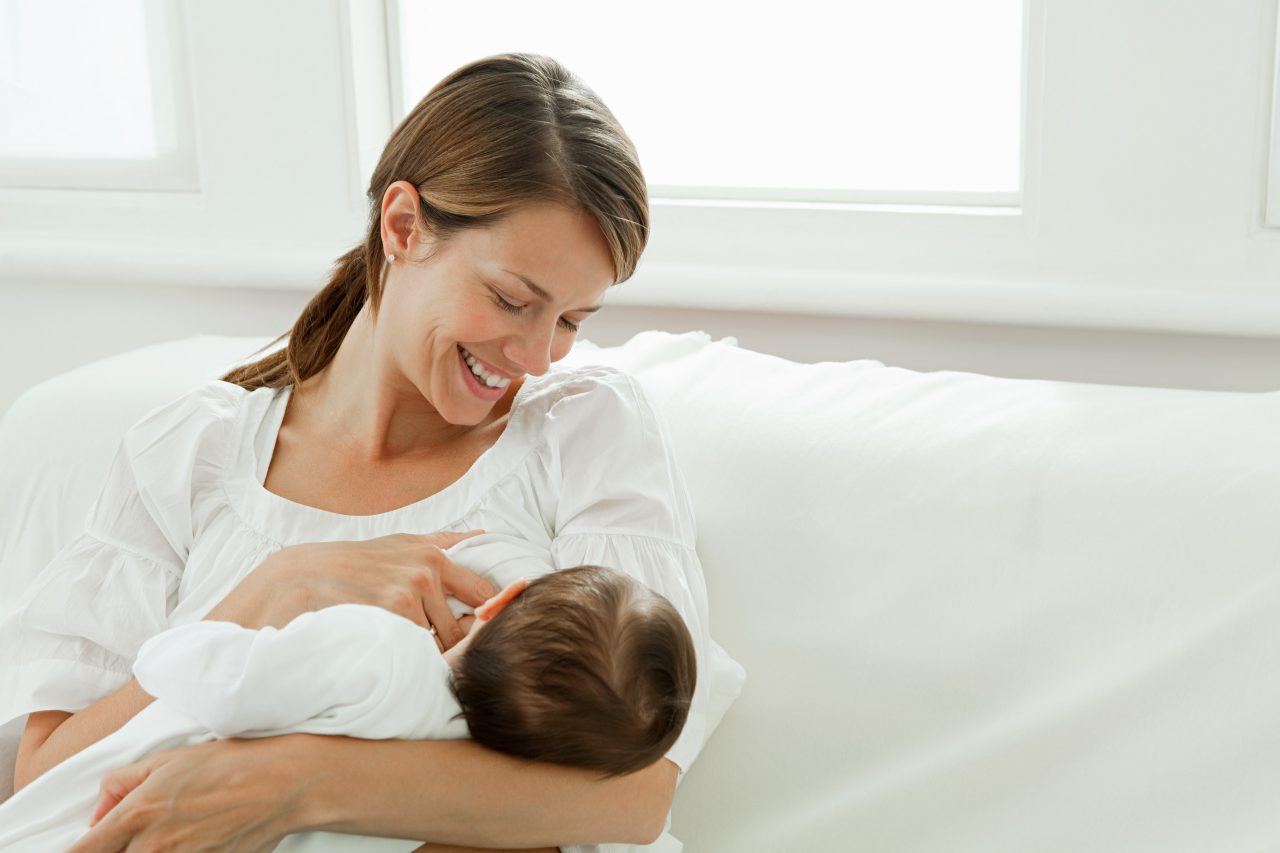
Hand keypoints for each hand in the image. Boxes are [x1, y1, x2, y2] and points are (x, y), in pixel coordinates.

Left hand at [68, 736, 305, 852]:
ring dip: (151, 852)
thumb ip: (122, 783)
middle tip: (141, 834)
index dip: (78, 852)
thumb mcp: (169, 759)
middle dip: (117, 850)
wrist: (283, 785)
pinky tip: (194, 840)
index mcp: (136, 814)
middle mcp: (152, 847)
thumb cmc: (230, 765)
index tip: (85, 846)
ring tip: (176, 832)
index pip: (82, 852)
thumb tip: (99, 812)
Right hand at [206, 530, 494, 649]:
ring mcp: (409, 591)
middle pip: (464, 628)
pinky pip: (417, 652)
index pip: (486, 595)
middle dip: (452, 645)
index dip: (485, 619)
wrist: (292, 581)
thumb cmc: (349, 566)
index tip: (476, 634)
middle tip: (426, 652)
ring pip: (440, 644)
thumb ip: (442, 543)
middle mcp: (427, 569)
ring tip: (398, 652)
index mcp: (434, 555)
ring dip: (428, 656)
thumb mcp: (397, 545)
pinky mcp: (389, 614)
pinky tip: (386, 654)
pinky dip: (407, 660)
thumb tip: (485, 534)